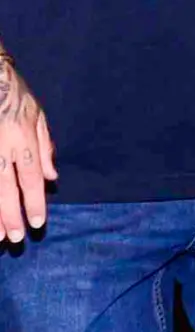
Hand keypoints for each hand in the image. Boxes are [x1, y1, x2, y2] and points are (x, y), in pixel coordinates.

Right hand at [0, 55, 56, 241]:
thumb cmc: (15, 93)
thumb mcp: (37, 114)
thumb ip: (45, 146)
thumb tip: (52, 178)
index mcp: (23, 137)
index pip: (31, 176)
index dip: (35, 201)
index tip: (37, 223)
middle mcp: (2, 145)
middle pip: (7, 186)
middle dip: (12, 214)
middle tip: (16, 238)